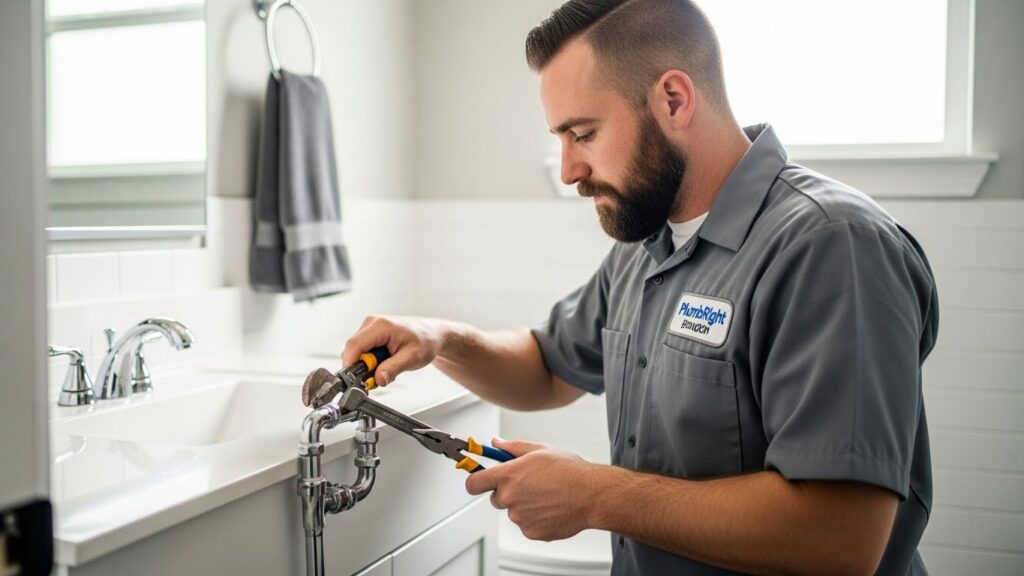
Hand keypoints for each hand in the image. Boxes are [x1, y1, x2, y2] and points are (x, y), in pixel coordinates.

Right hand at [341, 315, 446, 385]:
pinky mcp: (370, 334)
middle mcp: (372, 323)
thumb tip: (378, 379)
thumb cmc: (426, 340)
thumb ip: (394, 368)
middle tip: (380, 376)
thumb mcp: (413, 357)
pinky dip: (371, 361)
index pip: (354, 345)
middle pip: (353, 350)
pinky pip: (362, 351)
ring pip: (356, 352)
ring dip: (368, 365)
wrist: (432, 334)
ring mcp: (370, 327)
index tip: (356, 380)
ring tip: (388, 366)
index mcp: (381, 325)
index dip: (351, 364)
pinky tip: (385, 361)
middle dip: (363, 368)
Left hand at [465, 438, 598, 540]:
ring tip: (546, 494)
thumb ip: (512, 447)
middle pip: (495, 497)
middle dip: (507, 491)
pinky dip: (535, 518)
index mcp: (508, 475)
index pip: (473, 483)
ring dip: (524, 504)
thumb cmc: (569, 471)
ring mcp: (519, 517)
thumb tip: (495, 444)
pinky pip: (526, 524)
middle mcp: (510, 497)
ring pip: (513, 510)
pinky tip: (551, 507)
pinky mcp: (530, 531)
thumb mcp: (539, 450)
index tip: (479, 479)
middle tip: (528, 484)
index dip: (475, 480)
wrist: (592, 495)